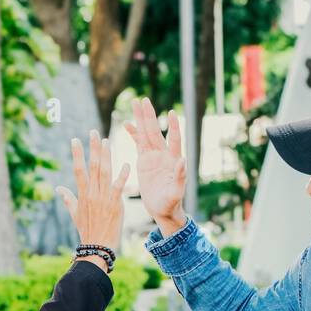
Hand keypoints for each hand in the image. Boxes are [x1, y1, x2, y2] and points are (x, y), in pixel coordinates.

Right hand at [56, 130, 129, 269]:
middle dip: (93, 148)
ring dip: (107, 156)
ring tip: (107, 141)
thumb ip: (68, 199)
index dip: (77, 154)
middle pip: (92, 166)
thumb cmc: (87, 231)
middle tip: (94, 132)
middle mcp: (92, 194)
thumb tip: (58, 188)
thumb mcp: (75, 214)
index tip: (76, 139)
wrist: (97, 247)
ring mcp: (104, 199)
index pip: (78, 169)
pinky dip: (122, 176)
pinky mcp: (115, 205)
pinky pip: (119, 188)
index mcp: (82, 194)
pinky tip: (126, 164)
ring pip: (105, 173)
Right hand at [124, 97, 186, 235]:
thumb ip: (180, 177)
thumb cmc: (171, 203)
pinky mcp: (145, 161)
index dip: (173, 127)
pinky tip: (127, 124)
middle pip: (156, 132)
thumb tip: (183, 161)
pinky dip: (133, 134)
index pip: (174, 140)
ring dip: (141, 119)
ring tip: (136, 103)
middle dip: (150, 116)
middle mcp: (164, 155)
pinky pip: (138, 144)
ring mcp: (154, 156)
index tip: (171, 113)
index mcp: (173, 160)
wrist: (162, 209)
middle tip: (144, 100)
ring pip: (146, 134)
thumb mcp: (176, 193)